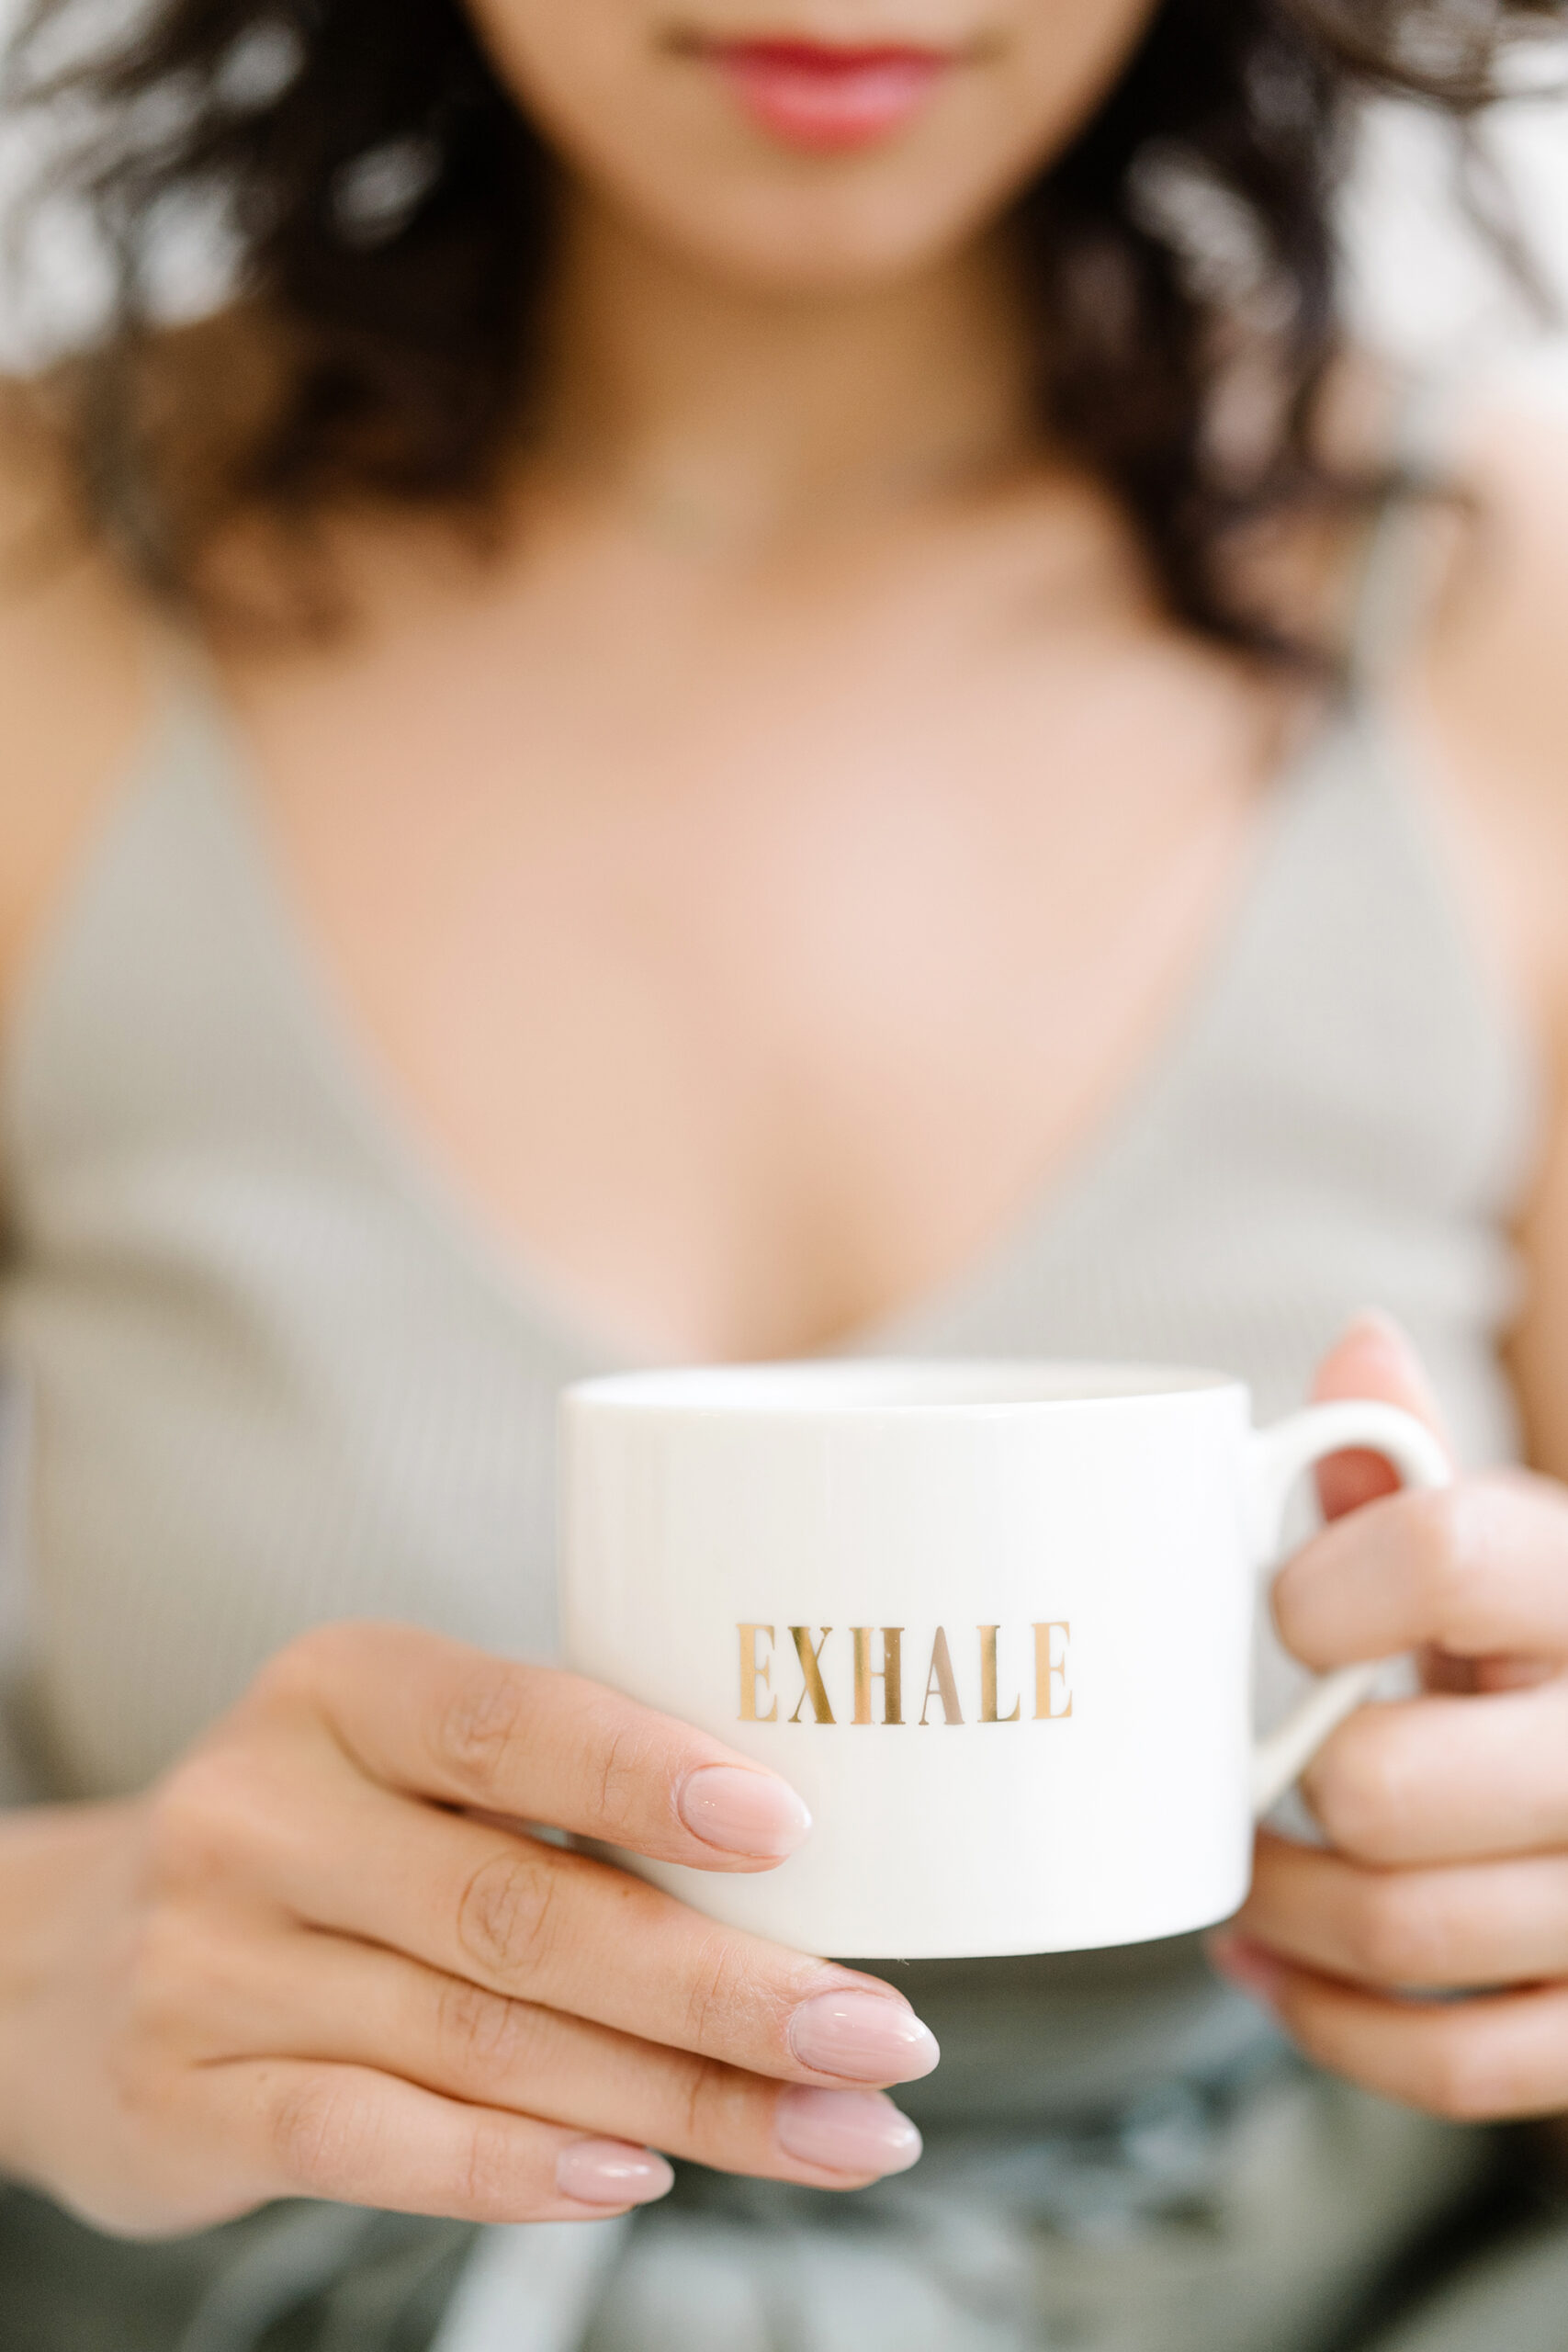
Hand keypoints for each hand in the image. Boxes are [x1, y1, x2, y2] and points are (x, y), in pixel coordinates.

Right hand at [0, 1626, 936, 2235]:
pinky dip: (520, 2169)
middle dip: (725, 1984)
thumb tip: (805, 1873)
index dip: (648, 1775)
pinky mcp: (189, 2100)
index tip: (796, 1829)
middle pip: (523, 1908)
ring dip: (683, 2096)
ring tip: (833, 2131)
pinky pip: (378, 2140)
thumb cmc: (317, 1844)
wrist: (64, 1965)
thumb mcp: (396, 1767)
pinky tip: (640, 2177)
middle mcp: (262, 1811)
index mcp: (339, 1688)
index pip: (505, 1722)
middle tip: (879, 2031)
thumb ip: (546, 1801)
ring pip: (483, 2039)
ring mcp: (213, 1962)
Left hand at [1212, 1314, 1567, 2121]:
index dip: (1324, 1589)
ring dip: (1285, 1910)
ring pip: (1405, 1931)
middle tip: (1249, 1772)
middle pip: (1387, 1785)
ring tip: (1249, 1869)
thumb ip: (1411, 1464)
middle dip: (1289, 1784)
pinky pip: (1457, 2063)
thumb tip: (1358, 1343)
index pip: (1445, 1557)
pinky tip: (1273, 1966)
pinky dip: (1334, 2025)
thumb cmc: (1538, 1646)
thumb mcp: (1500, 1546)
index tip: (1291, 1616)